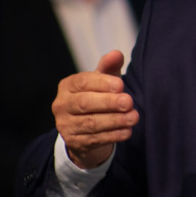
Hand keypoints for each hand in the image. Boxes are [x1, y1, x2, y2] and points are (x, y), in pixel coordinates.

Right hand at [52, 50, 138, 168]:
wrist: (86, 130)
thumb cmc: (97, 97)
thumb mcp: (103, 80)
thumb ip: (109, 67)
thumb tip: (116, 54)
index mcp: (67, 86)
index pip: (83, 82)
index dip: (102, 83)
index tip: (121, 85)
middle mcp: (62, 105)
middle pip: (85, 103)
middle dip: (109, 103)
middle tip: (128, 102)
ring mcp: (66, 125)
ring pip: (91, 123)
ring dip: (115, 121)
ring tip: (133, 117)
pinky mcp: (74, 143)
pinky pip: (95, 139)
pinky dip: (113, 135)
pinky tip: (127, 131)